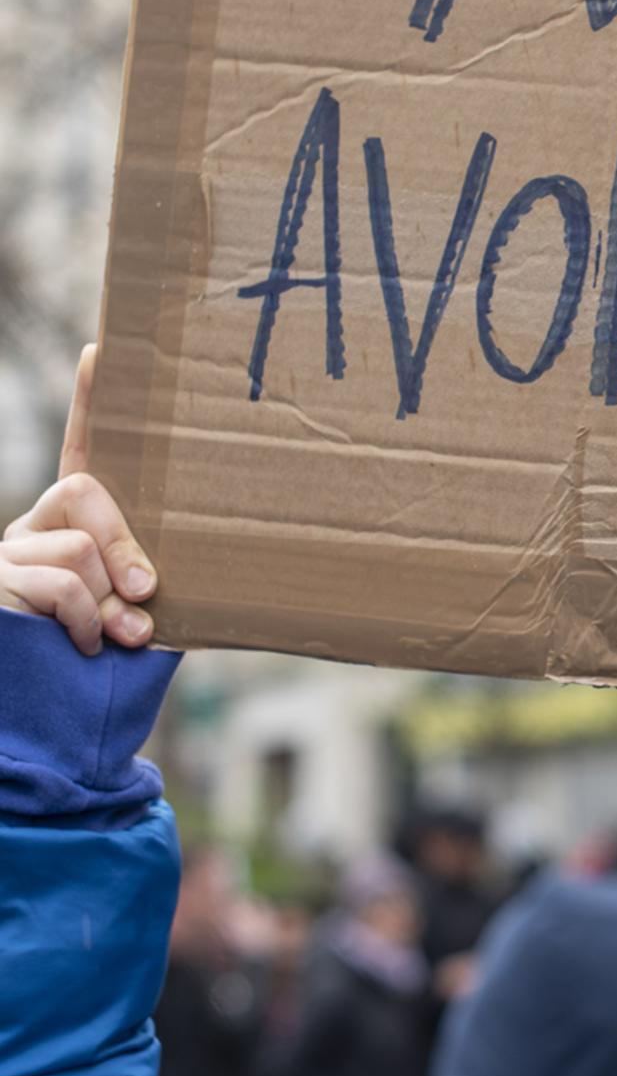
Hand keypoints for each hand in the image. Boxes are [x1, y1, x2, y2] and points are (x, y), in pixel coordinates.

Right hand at [0, 347, 156, 656]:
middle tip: (145, 592)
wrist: (47, 726)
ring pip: (78, 550)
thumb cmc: (101, 673)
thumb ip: (144, 591)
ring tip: (110, 638)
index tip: (103, 349)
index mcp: (74, 527)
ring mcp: (8, 554)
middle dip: (124, 543)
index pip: (83, 452)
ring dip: (107, 604)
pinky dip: (85, 621)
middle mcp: (35, 529)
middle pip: (86, 493)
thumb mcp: (135, 620)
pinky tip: (83, 646)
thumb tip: (144, 584)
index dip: (91, 402)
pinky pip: (60, 584)